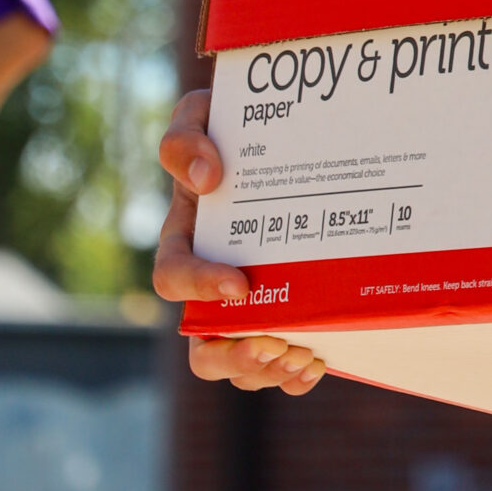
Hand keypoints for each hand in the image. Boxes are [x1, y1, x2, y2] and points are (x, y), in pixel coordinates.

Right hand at [154, 87, 323, 395]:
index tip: (239, 286)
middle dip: (232, 357)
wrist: (280, 129)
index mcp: (186, 240)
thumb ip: (185, 138)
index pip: (173, 279)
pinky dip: (295, 375)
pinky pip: (280, 363)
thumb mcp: (199, 115)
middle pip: (201, 347)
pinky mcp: (285, 310)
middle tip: (271, 345)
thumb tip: (205, 178)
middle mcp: (210, 282)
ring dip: (267, 372)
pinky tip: (318, 361)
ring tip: (303, 357)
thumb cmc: (229, 124)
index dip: (200, 289)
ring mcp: (247, 304)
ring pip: (240, 365)